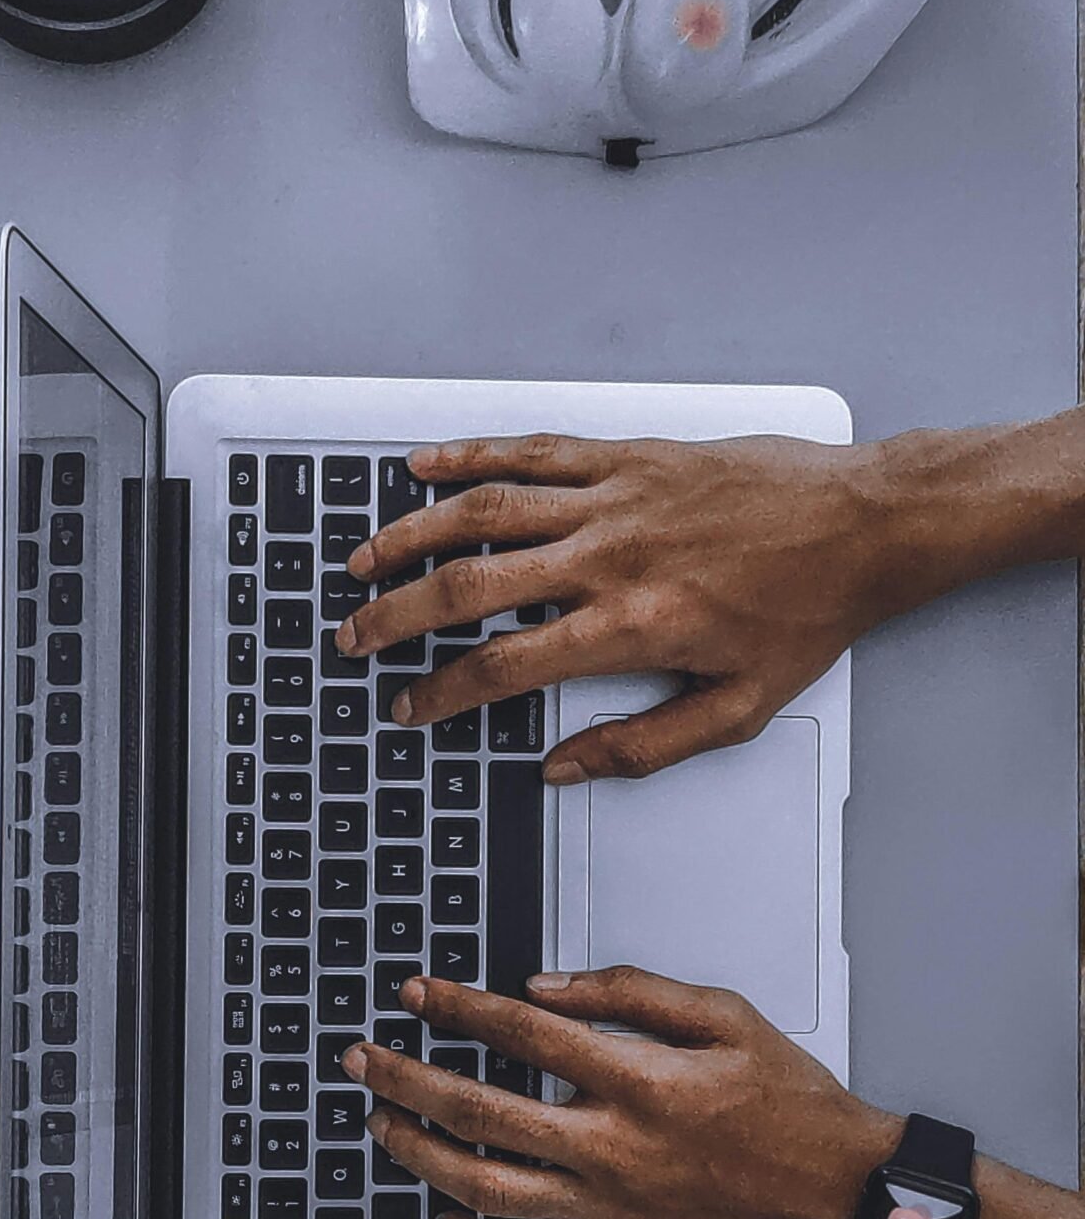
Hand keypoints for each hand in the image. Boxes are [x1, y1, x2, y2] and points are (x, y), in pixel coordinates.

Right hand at [339, 428, 938, 784]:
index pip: (504, 667)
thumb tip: (564, 767)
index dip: (439, 692)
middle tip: (355, 635)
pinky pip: (532, 452)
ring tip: (364, 558)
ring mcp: (614, 499)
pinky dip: (472, 457)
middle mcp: (609, 559)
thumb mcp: (738, 710)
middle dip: (397, 616)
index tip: (406, 706)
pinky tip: (427, 467)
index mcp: (630, 628)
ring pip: (484, 511)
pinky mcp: (628, 455)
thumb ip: (643, 746)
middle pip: (469, 586)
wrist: (864, 523)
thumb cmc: (808, 612)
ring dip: (411, 535)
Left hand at [343, 967, 898, 1218]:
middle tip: (365, 1061)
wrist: (849, 1199)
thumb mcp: (728, 1019)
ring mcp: (615, 1213)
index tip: (417, 995)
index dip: (458, 1008)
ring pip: (489, 1190)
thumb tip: (545, 985)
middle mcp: (616, 1149)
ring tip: (383, 1128)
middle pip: (481, 1112)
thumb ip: (632, 993)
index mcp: (641, 1081)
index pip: (523, 1033)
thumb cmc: (798, 1109)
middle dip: (407, 1081)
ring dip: (422, 1156)